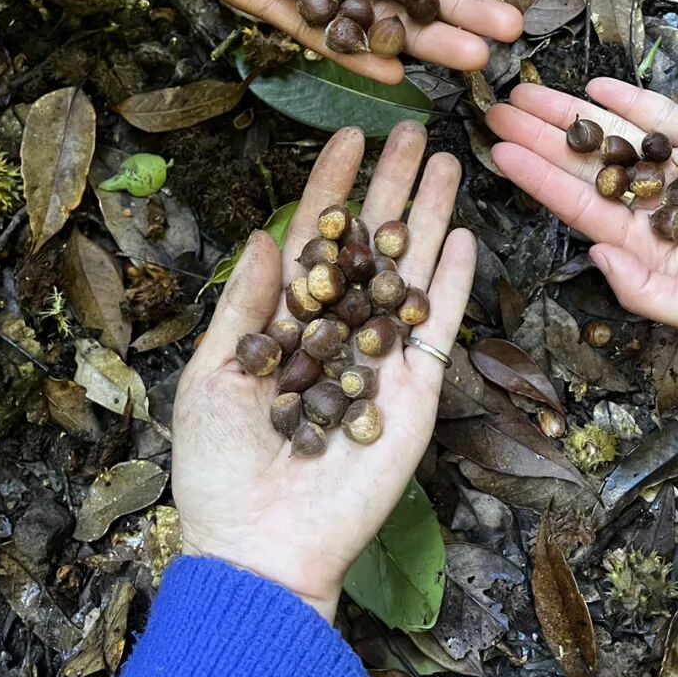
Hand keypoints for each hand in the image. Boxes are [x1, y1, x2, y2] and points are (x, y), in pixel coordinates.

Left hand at [171, 121, 475, 624]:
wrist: (262, 547)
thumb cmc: (220, 468)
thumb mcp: (214, 374)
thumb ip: (246, 305)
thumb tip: (261, 235)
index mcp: (287, 323)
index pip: (314, 239)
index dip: (331, 186)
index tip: (346, 136)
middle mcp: (340, 332)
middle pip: (372, 244)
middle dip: (391, 186)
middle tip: (410, 129)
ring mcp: (382, 361)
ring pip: (411, 273)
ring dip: (429, 217)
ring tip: (444, 160)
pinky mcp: (416, 394)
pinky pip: (438, 329)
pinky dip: (450, 284)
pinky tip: (462, 234)